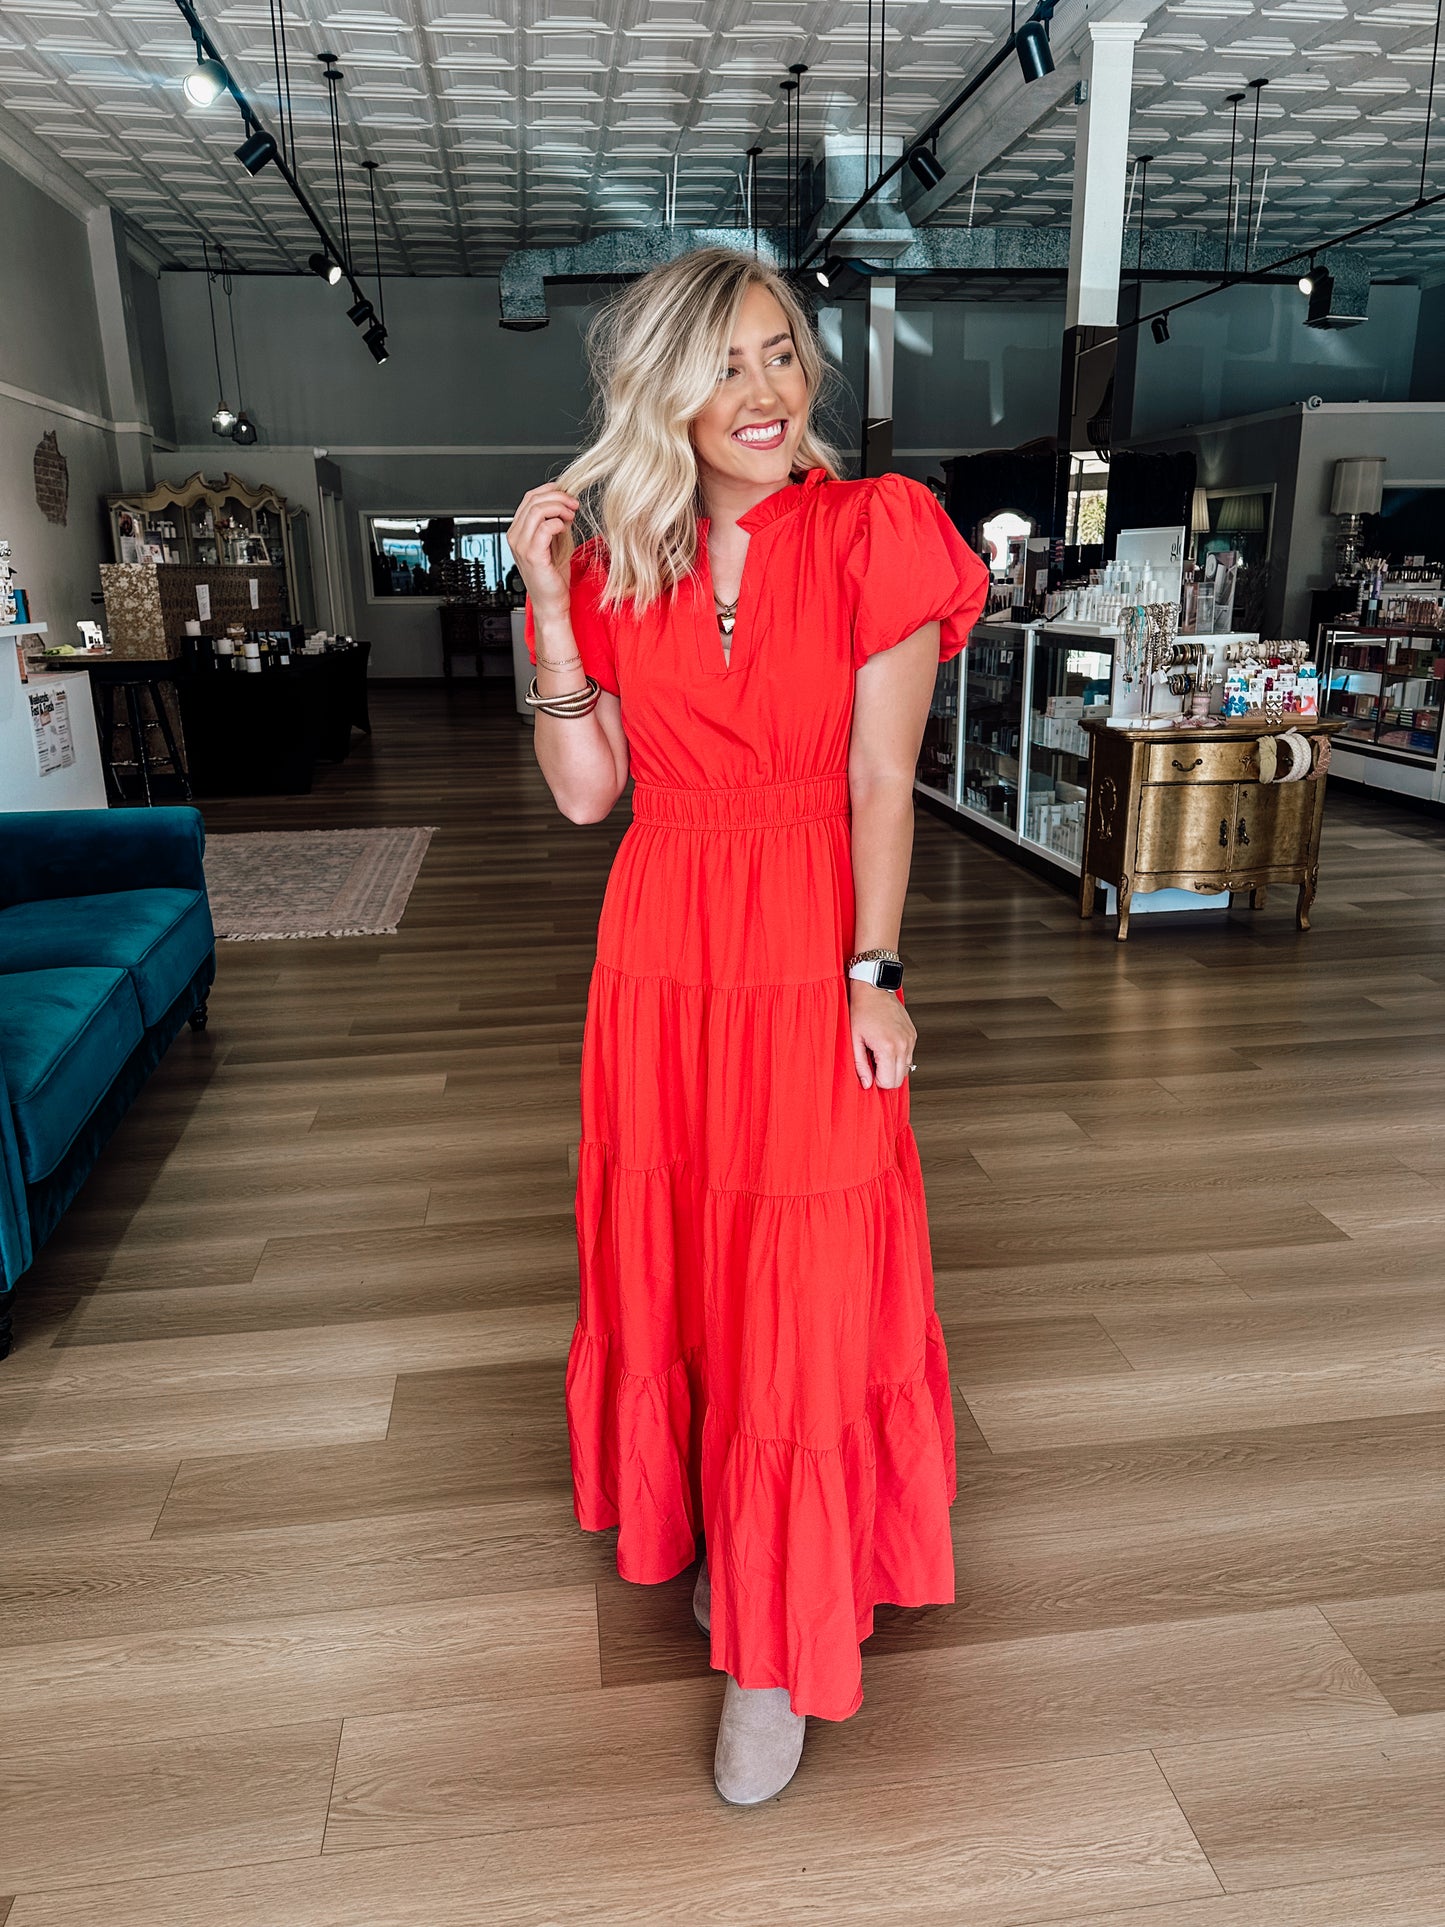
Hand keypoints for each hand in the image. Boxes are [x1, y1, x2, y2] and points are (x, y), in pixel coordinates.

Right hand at [507, 486, 579, 616]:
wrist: (551, 603)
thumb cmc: (553, 577)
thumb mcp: (555, 543)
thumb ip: (556, 523)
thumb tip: (566, 504)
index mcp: (518, 531)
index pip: (529, 498)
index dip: (549, 491)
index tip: (567, 494)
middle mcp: (515, 536)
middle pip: (533, 500)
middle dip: (558, 497)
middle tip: (573, 504)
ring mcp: (521, 545)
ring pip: (537, 510)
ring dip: (559, 508)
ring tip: (571, 516)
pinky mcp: (532, 554)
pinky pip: (544, 527)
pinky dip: (558, 523)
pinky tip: (565, 529)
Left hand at [849, 980, 916, 1089]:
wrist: (873, 989)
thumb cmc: (861, 1011)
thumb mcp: (854, 1040)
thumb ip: (860, 1065)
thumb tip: (866, 1084)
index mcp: (888, 1047)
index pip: (889, 1083)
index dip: (876, 1081)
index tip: (868, 1070)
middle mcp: (903, 1045)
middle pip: (899, 1080)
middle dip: (885, 1077)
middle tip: (872, 1063)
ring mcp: (910, 1040)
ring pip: (906, 1070)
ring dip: (892, 1067)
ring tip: (879, 1053)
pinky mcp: (913, 1035)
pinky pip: (909, 1056)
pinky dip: (898, 1057)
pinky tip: (886, 1045)